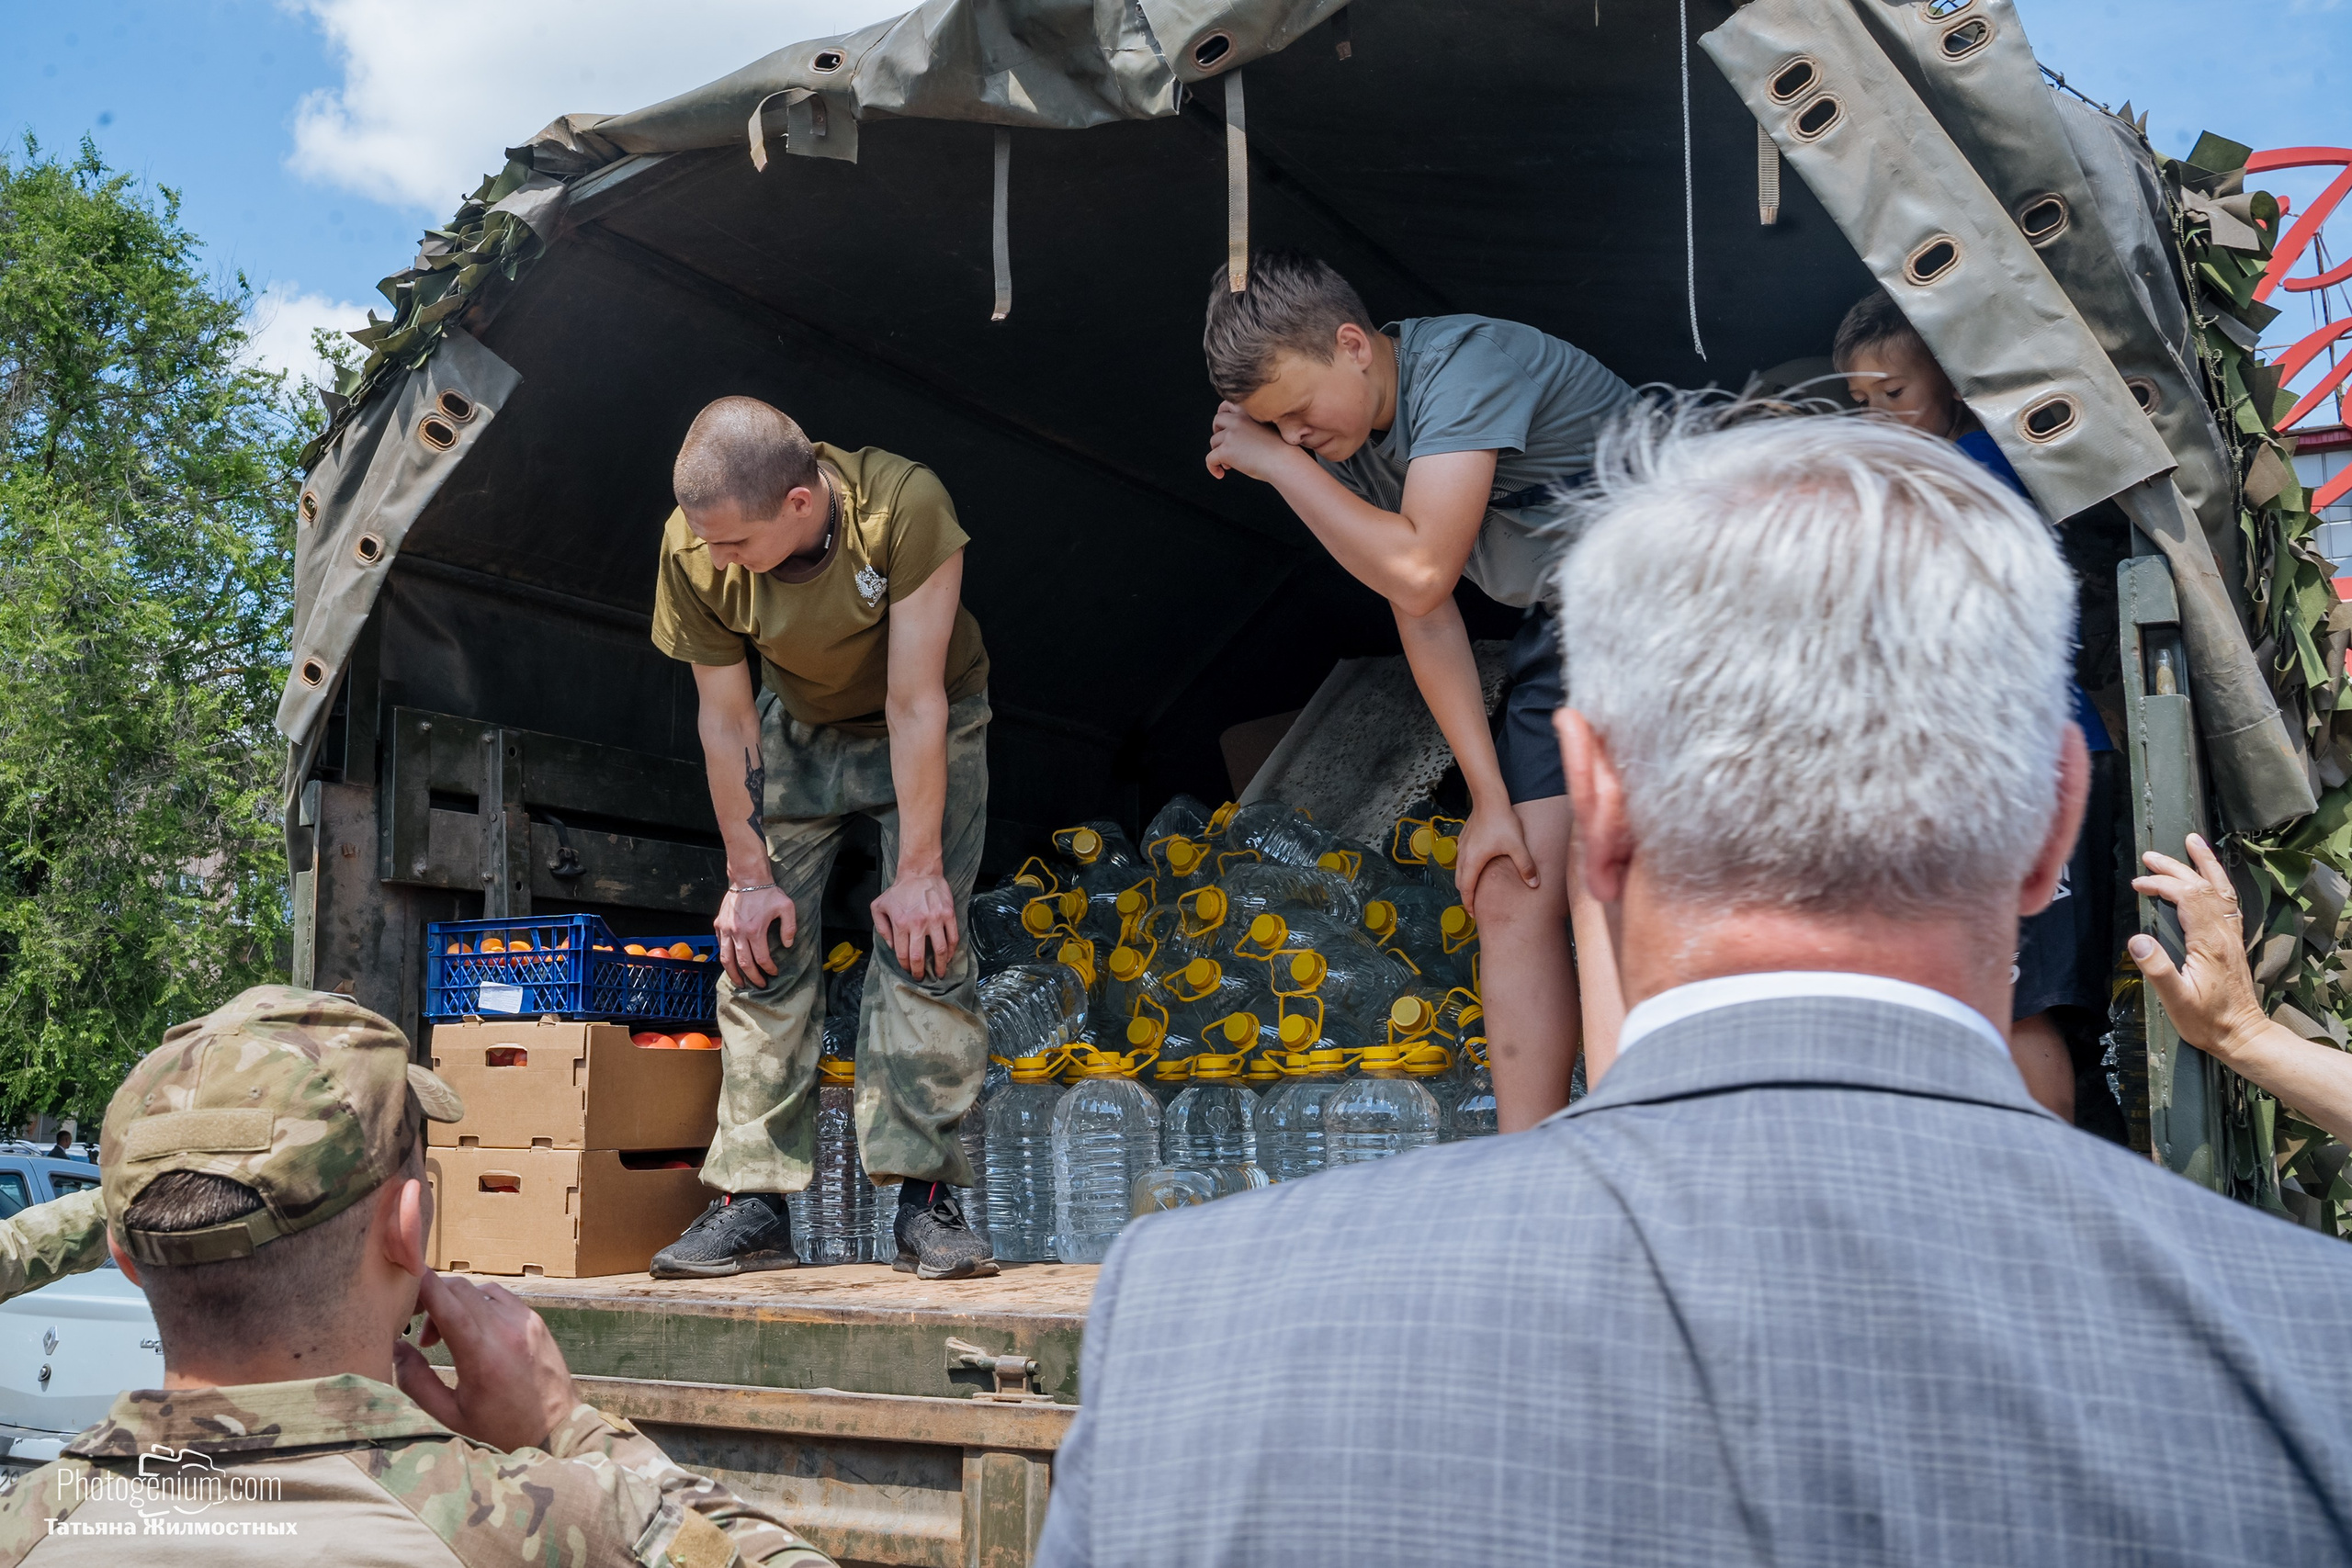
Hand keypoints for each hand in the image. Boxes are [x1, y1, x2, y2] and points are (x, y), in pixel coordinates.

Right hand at [393, 1270, 576, 1451]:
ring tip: (445, 1336)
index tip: (402, 1283)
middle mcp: (506, 1330)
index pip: (447, 1303)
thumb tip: (396, 1348)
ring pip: (479, 1290)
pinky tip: (473, 1329)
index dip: (423, 1285)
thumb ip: (417, 1382)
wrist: (557, 1430)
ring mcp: (525, 1321)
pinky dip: (479, 1304)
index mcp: (482, 1355)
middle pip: (459, 1289)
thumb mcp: (450, 1416)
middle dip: (432, 1298)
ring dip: (455, 1302)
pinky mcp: (536, 1321)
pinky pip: (500, 1297)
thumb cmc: (500, 1430)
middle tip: (421, 1331)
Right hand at [714, 884, 795, 986]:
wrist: (747, 877)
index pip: (761, 959)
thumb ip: (790, 928)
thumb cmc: (767, 892)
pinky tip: (731, 963)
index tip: (774, 973)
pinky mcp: (719, 925)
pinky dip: (725, 957)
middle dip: (753, 978)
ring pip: (726, 959)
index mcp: (755, 930)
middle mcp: (738, 933)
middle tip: (759, 985)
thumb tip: (788, 945)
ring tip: (740, 983)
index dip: (768, 969)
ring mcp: (726, 929)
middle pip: (744, 964)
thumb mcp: (787, 907)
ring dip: (733, 974)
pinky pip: (720, 946)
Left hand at [872, 869, 959, 980]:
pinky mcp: (948, 914)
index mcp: (901, 924)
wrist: (919, 873)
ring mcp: (935, 919)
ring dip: (940, 965)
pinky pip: (952, 937)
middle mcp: (918, 924)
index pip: (903, 954)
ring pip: (940, 950)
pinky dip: (951, 950)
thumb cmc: (899, 890)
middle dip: (920, 972)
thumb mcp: (879, 907)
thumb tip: (892, 947)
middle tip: (922, 978)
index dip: (906, 967)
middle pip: (920, 956)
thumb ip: (881, 929)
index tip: (909, 971)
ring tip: (940, 973)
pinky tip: (948, 956)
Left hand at [1205, 401, 1300, 482]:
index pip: (1227, 405)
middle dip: (1217, 431)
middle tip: (1223, 444)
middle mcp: (1238, 420)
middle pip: (1217, 420)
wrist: (1283, 461)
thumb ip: (1253, 428)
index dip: (1223, 414)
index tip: (1223, 426)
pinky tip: (1220, 474)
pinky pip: (1210, 458)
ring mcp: (1231, 435)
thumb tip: (1238, 441)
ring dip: (1218, 451)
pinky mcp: (1225, 450)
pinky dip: (1212, 467)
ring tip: (1229, 464)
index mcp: (1249, 412)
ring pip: (1214, 441)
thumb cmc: (1282, 450)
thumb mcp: (1268, 429)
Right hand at [1453, 800, 1537, 917]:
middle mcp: (1463, 856)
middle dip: (1466, 894)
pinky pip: (1462, 858)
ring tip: (1476, 887)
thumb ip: (1526, 866)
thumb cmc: (1502, 822)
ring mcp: (1462, 845)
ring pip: (1459, 869)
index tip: (1473, 914)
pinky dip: (1466, 867)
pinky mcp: (1465, 837)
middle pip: (1460, 881)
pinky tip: (1477, 865)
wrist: (1489, 798)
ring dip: (1465, 880)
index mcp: (1472, 862)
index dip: (1469, 904)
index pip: (1466, 889)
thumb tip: (1535, 884)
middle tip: (1475, 905)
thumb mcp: (1517, 846)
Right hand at [2127, 833, 2266, 1058]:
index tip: (2139, 886)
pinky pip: (2227, 901)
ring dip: (2206, 864)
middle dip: (2176, 867)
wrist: (2242, 1034)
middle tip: (2151, 856)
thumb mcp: (2176, 1000)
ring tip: (2193, 843)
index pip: (2187, 897)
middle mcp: (2224, 933)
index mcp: (2208, 943)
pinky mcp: (2233, 942)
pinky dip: (2217, 882)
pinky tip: (2209, 877)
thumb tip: (2136, 939)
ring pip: (2222, 889)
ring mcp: (2231, 936)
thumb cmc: (2207, 1021)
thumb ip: (2157, 968)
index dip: (2162, 885)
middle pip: (2203, 887)